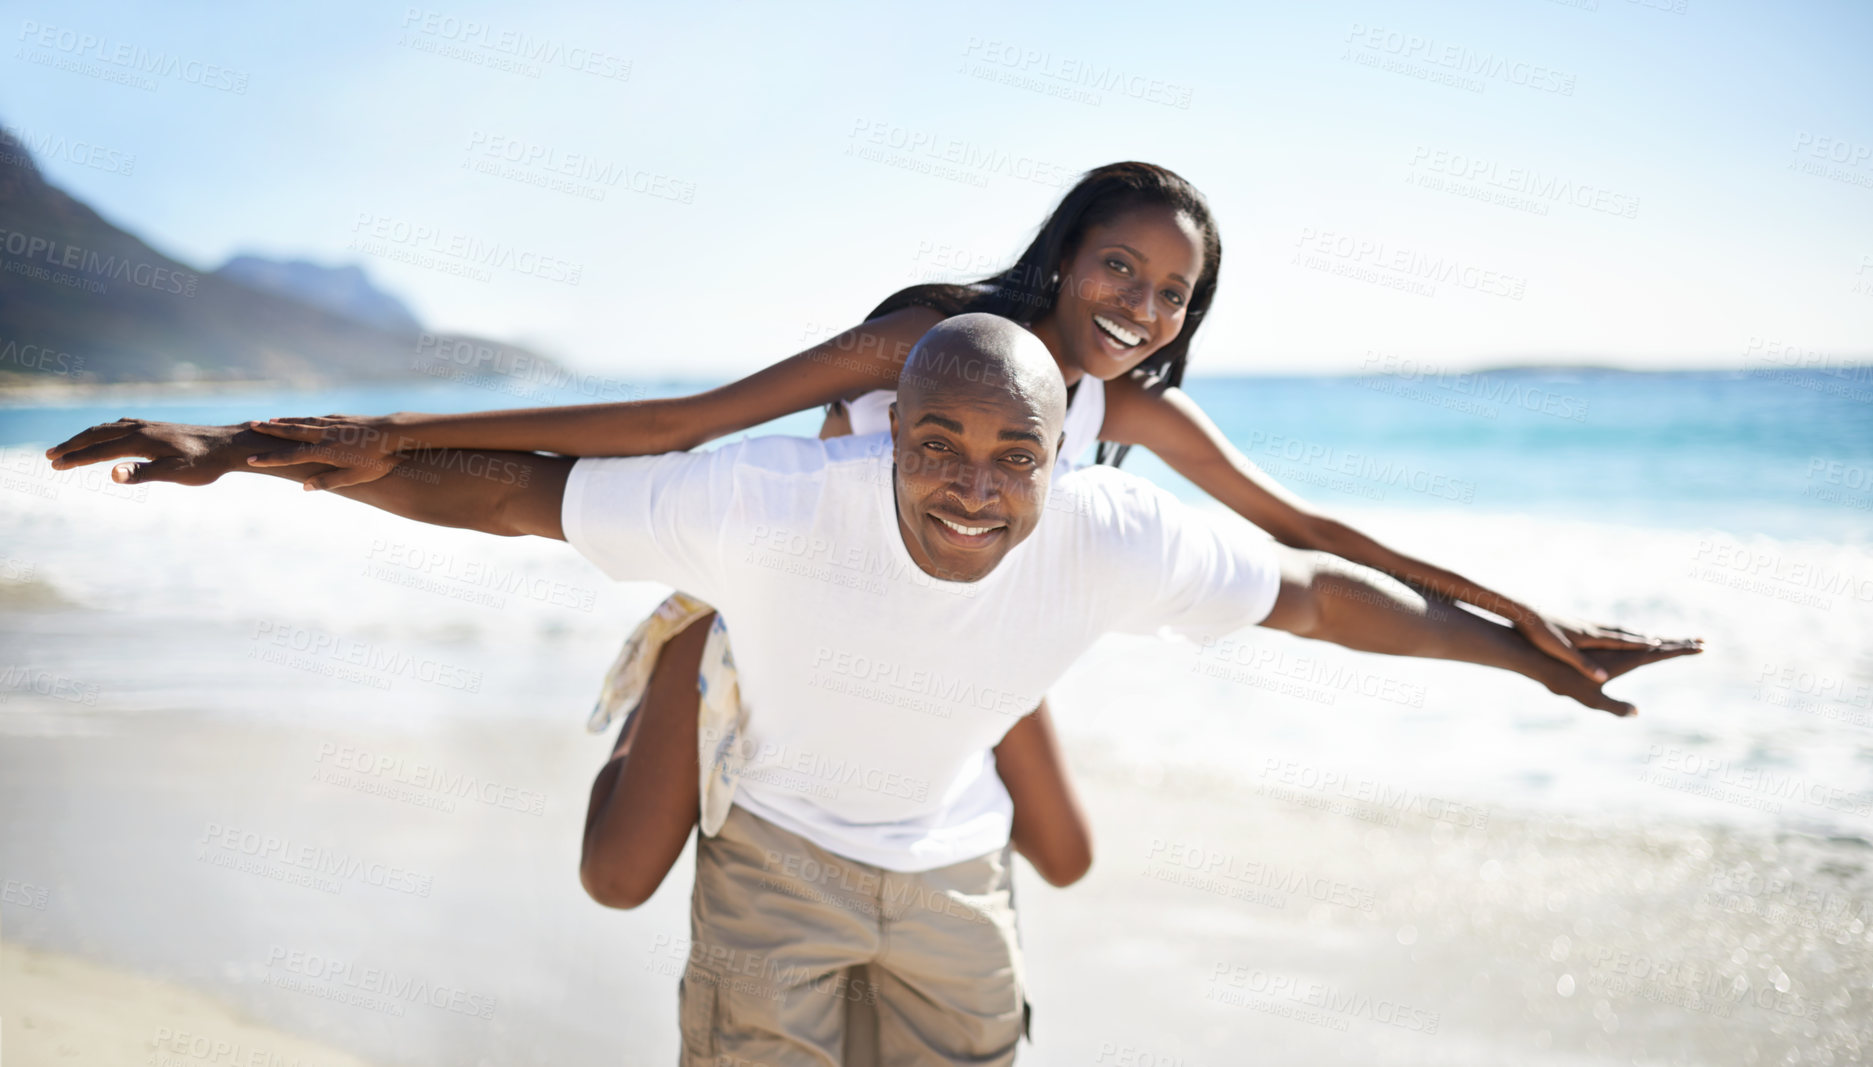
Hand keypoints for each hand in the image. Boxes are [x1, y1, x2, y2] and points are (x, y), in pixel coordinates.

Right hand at [45, 419, 251, 485]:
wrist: (228, 446)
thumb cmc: (204, 464)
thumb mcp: (174, 473)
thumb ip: (142, 474)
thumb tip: (112, 474)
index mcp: (140, 440)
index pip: (98, 450)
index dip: (75, 458)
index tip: (54, 465)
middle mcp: (139, 428)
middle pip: (96, 435)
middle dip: (72, 446)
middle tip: (50, 457)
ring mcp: (147, 425)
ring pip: (107, 428)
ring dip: (85, 438)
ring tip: (69, 448)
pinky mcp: (155, 427)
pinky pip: (120, 426)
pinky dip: (103, 432)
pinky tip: (105, 437)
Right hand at [247, 414, 406, 490]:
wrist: (396, 433)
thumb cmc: (378, 460)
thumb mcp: (355, 477)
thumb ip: (328, 482)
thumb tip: (304, 487)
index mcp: (325, 451)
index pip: (291, 457)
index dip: (270, 459)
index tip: (251, 460)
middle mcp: (326, 435)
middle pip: (292, 432)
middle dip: (271, 430)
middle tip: (251, 426)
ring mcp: (335, 424)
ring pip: (305, 422)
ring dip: (286, 421)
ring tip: (271, 420)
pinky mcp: (346, 418)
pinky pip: (320, 418)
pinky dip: (307, 418)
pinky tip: (305, 418)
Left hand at [1514, 609, 1702, 683]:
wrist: (1523, 612)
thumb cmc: (1540, 634)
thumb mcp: (1562, 652)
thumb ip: (1584, 665)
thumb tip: (1604, 679)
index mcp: (1592, 636)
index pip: (1623, 642)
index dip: (1643, 644)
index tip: (1663, 644)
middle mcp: (1592, 628)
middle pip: (1625, 634)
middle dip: (1646, 637)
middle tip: (1666, 638)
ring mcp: (1584, 624)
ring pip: (1615, 629)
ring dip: (1633, 633)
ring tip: (1647, 635)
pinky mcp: (1574, 623)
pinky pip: (1603, 628)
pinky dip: (1616, 631)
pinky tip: (1613, 633)